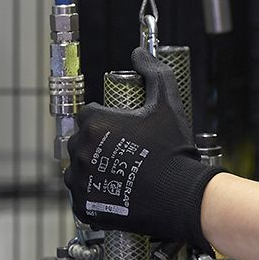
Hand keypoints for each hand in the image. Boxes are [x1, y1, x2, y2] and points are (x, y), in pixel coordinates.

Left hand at [64, 47, 218, 252]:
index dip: (104, 121)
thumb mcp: (167, 103)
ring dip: (91, 169)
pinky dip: (93, 194)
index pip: (87, 115)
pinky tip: (114, 191)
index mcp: (94, 123)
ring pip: (77, 169)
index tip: (121, 130)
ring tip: (120, 173)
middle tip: (123, 152)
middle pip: (80, 142)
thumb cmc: (173, 148)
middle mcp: (80, 150)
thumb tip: (139, 53)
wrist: (181, 194)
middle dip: (96, 144)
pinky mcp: (83, 206)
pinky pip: (80, 196)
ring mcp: (80, 181)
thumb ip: (153, 71)